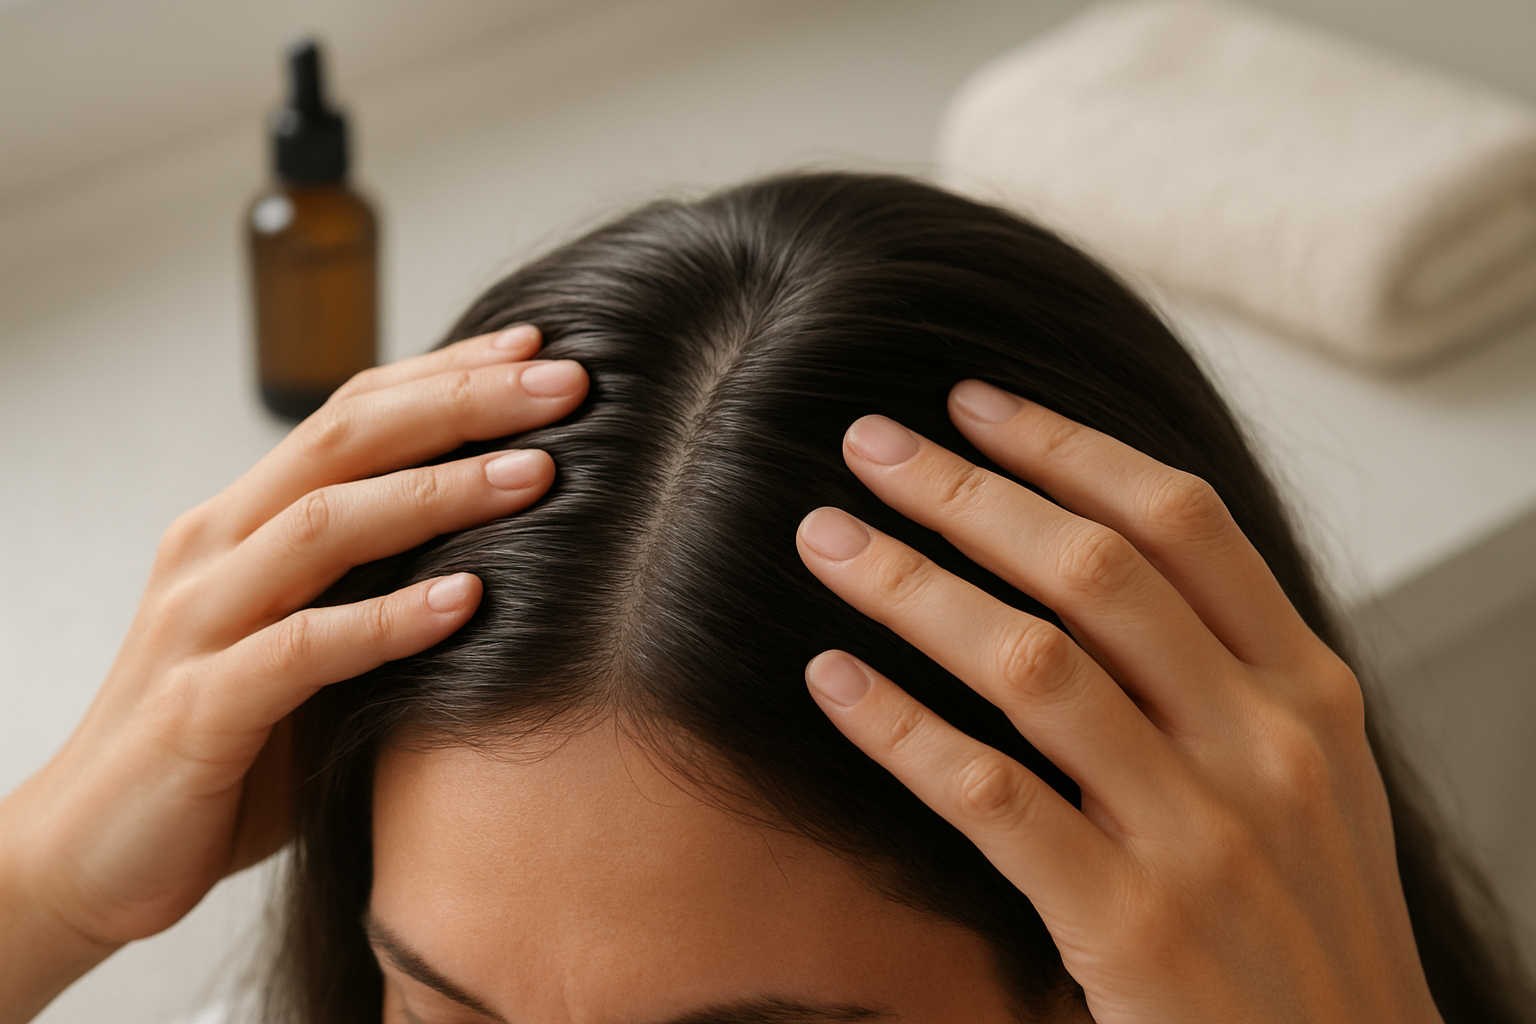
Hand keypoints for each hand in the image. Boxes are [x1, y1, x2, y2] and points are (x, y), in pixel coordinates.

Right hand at [0, 327, 586, 1023]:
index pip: (353, 413)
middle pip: (346, 438)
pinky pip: (302, 648)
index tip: (541, 348)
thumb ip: (373, 586)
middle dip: (462, 402)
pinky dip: (388, 620)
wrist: (96, 854)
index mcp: (244, 521)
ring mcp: (201, 623)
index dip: (446, 373)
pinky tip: (468, 602)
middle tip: (569, 381)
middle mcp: (217, 550)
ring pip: (325, 525)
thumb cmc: (227, 744)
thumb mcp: (307, 643)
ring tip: (537, 474)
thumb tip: (506, 549)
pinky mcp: (199, 709)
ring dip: (439, 493)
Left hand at [795, 380, 1442, 1023]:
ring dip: (911, 587)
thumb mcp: (1308, 773)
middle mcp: (1262, 743)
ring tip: (825, 541)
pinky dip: (900, 728)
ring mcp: (1200, 835)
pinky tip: (834, 681)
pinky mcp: (1130, 926)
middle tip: (868, 443)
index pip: (1182, 522)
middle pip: (1094, 571)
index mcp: (1308, 690)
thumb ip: (1221, 666)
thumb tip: (1083, 550)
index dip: (1067, 447)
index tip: (969, 402)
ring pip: (1032, 665)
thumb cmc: (1304, 919)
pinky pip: (989, 798)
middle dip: (966, 493)